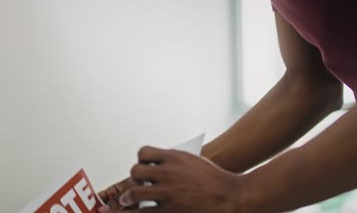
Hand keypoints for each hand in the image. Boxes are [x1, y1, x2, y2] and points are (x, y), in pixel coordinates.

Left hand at [104, 146, 243, 212]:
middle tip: (136, 185)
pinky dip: (138, 212)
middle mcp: (167, 173)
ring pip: (135, 193)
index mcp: (173, 157)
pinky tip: (136, 212)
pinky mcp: (169, 211)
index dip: (141, 160)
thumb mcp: (193, 161)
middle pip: (136, 171)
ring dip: (129, 197)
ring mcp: (167, 193)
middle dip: (134, 178)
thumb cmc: (215, 180)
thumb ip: (174, 161)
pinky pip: (144, 212)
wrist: (231, 197)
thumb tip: (157, 165)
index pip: (144, 152)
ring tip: (127, 200)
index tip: (143, 166)